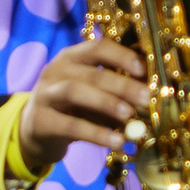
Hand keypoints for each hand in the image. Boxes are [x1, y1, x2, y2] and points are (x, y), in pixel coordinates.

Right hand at [21, 38, 147, 173]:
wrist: (36, 130)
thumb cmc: (74, 107)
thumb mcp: (94, 93)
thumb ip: (118, 91)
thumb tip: (154, 94)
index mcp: (72, 57)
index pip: (98, 47)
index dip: (123, 56)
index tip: (145, 70)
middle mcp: (56, 70)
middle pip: (91, 72)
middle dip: (122, 85)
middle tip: (146, 98)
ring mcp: (45, 94)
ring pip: (75, 92)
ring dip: (106, 103)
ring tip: (129, 116)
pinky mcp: (41, 121)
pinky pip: (70, 126)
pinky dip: (96, 134)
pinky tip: (116, 141)